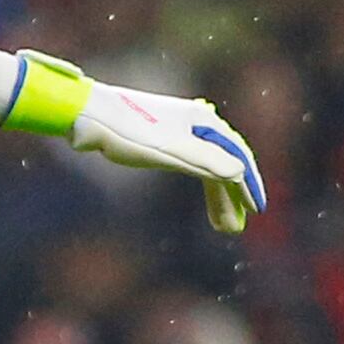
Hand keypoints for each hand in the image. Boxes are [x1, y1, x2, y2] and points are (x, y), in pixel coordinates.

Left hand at [7, 51, 264, 234]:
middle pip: (222, 162)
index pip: (237, 155)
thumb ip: (205, 161)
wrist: (86, 114)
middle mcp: (194, 123)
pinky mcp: (157, 137)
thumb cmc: (127, 131)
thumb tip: (239, 171)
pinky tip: (201, 195)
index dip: (249, 184)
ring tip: (220, 225)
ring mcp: (176, 129)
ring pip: (204, 165)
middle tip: (232, 229)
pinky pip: (188, 163)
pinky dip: (196, 182)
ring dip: (214, 194)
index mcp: (202, 122)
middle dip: (230, 197)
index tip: (257, 210)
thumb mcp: (170, 151)